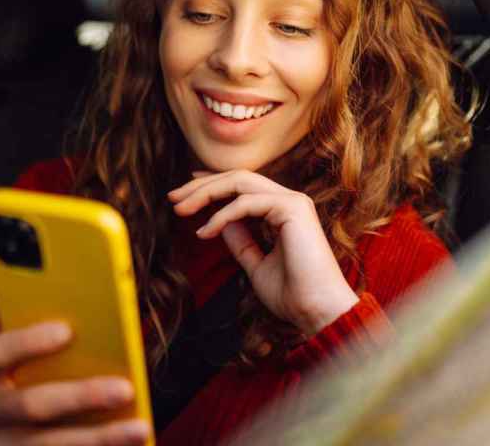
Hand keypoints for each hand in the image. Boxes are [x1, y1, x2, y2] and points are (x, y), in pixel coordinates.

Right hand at [0, 322, 150, 444]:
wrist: (18, 430)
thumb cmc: (37, 378)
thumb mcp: (35, 363)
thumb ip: (59, 351)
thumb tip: (107, 334)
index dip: (29, 341)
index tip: (68, 330)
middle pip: (31, 405)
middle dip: (82, 396)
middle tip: (126, 389)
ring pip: (51, 444)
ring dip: (101, 438)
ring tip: (140, 429)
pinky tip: (130, 441)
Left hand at [168, 170, 358, 334]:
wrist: (316, 311)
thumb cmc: (292, 294)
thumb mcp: (255, 264)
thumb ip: (240, 241)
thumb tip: (217, 223)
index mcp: (283, 211)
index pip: (242, 186)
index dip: (212, 184)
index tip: (185, 193)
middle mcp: (289, 201)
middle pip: (237, 178)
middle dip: (202, 186)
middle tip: (172, 198)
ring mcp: (292, 201)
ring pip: (240, 182)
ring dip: (205, 193)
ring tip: (181, 209)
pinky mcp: (293, 208)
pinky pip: (246, 203)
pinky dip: (221, 216)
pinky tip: (205, 232)